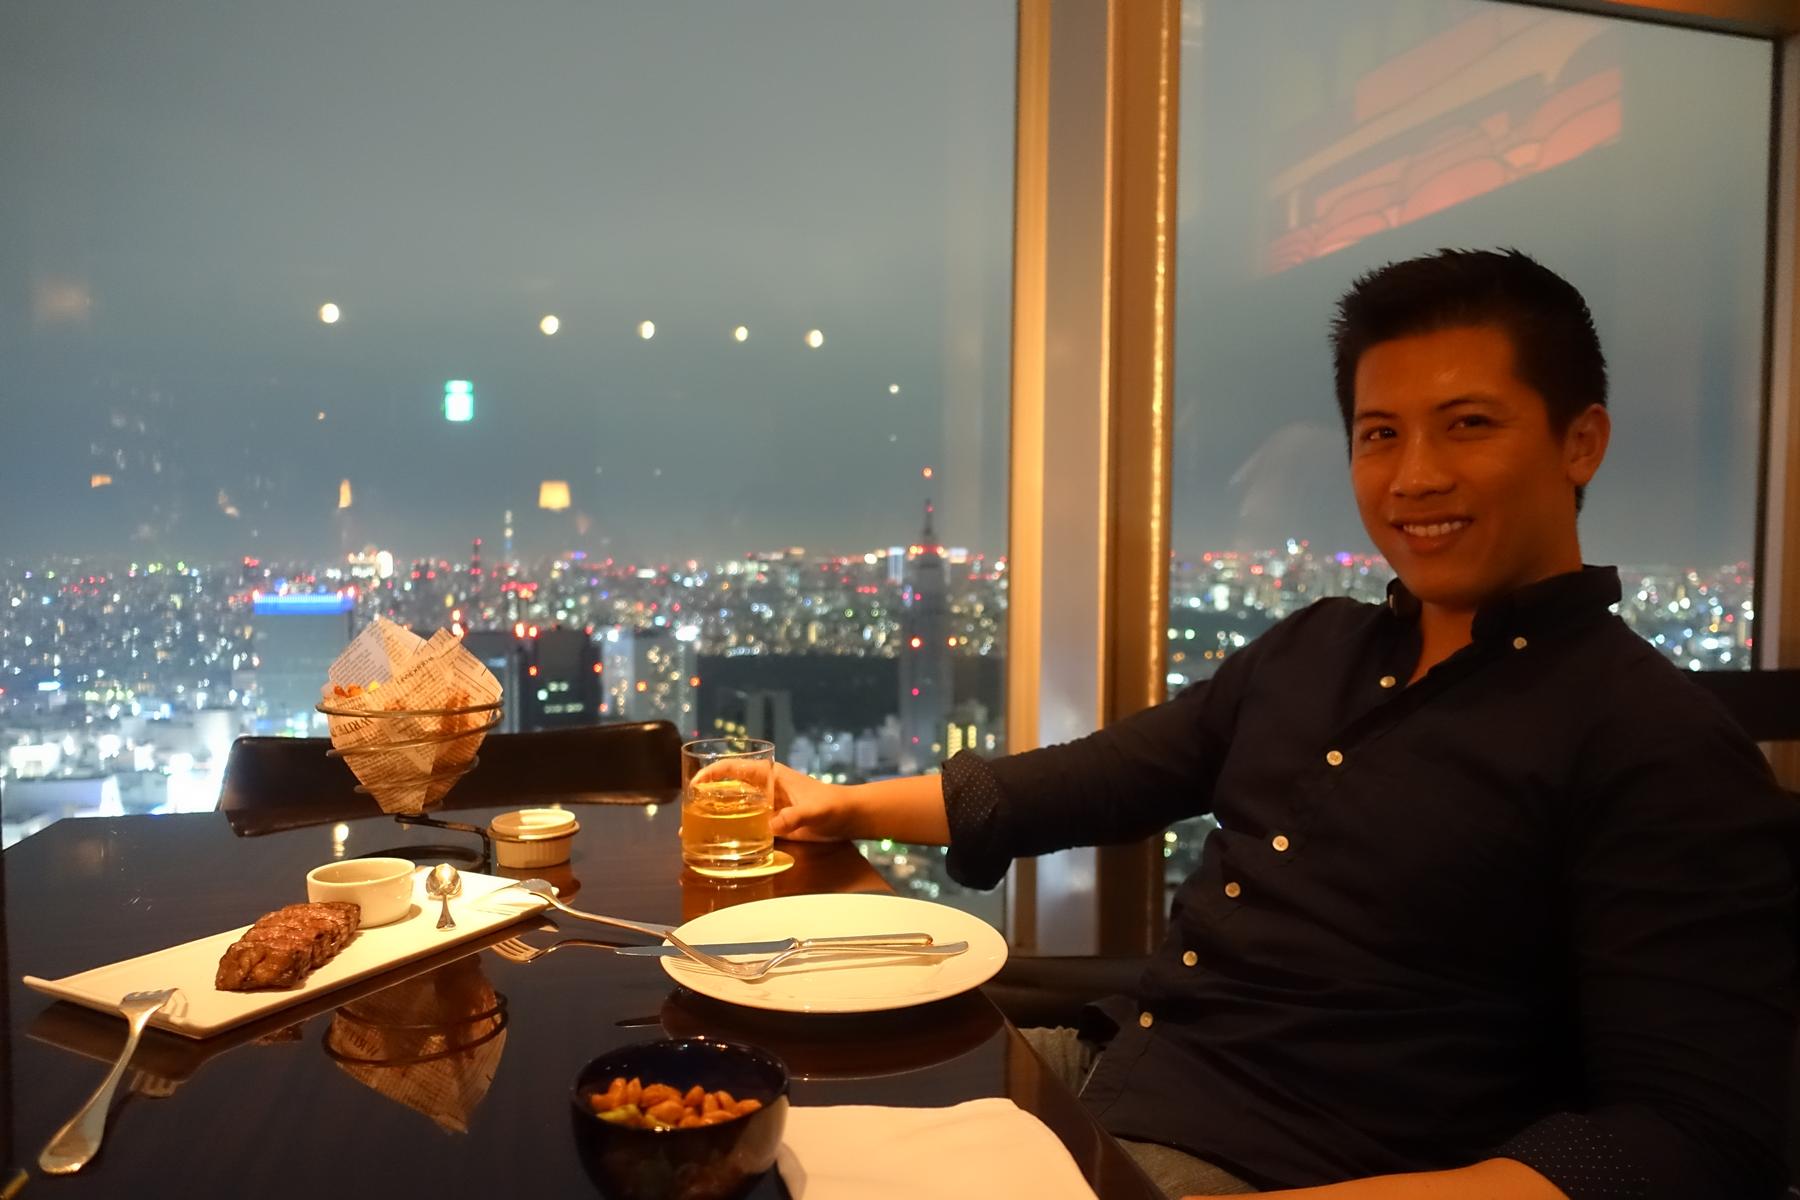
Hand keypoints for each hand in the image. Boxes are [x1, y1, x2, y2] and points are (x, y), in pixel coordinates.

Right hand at [691, 760, 858, 841]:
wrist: (850, 816)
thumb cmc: (833, 804)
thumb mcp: (813, 810)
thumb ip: (794, 817)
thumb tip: (771, 828)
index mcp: (770, 775)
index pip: (734, 768)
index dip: (713, 773)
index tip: (695, 784)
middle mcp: (764, 789)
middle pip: (729, 790)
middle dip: (707, 799)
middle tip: (687, 815)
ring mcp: (768, 807)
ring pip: (736, 809)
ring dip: (716, 818)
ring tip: (693, 832)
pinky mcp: (774, 824)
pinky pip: (748, 827)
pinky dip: (733, 834)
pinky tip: (719, 845)